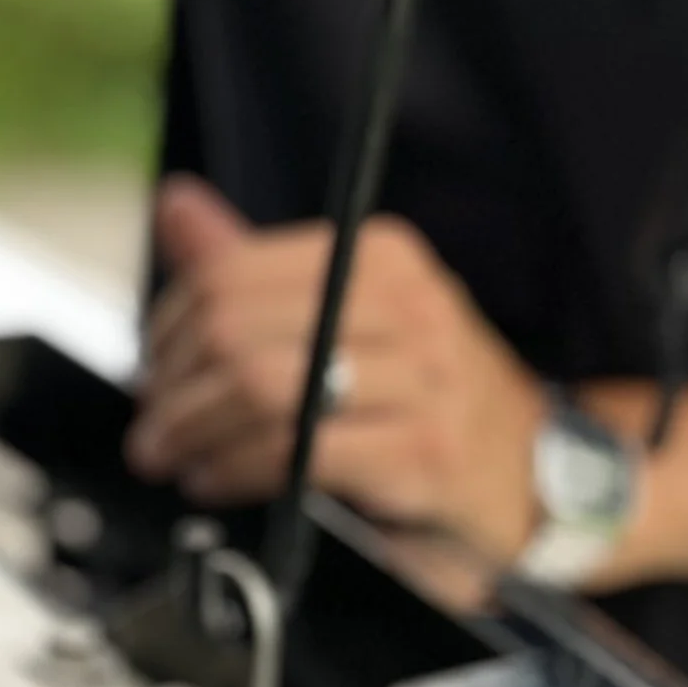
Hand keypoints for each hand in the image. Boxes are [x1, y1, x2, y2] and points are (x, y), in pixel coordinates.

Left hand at [123, 177, 546, 563]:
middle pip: (236, 330)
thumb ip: (253, 270)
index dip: (168, 330)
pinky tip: (218, 480)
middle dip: (173, 390)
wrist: (536, 477)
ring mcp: (423, 377)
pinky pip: (296, 450)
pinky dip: (236, 469)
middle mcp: (408, 304)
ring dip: (195, 433)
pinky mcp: (425, 451)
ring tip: (174, 459)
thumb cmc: (425, 399)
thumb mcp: (345, 320)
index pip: (232, 273)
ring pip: (260, 387)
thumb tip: (174, 206)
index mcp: (379, 257)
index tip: (153, 374)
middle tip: (151, 433)